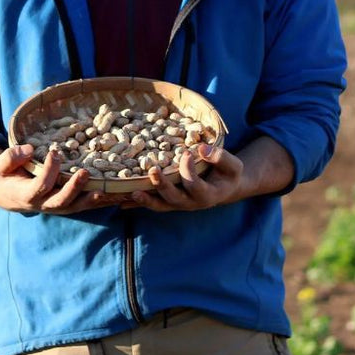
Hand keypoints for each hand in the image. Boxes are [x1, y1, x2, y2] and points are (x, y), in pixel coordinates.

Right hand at [0, 144, 130, 214]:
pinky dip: (97, 201)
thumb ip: (10, 157)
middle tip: (86, 172)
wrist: (4, 191)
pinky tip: (114, 195)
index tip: (55, 153)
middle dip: (74, 189)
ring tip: (107, 190)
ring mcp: (54, 206)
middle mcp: (42, 205)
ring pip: (75, 207)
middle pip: (61, 202)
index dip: (49, 171)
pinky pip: (82, 205)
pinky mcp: (64, 204)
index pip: (40, 186)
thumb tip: (30, 149)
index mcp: (25, 195)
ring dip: (91, 200)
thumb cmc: (2, 174)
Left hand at [126, 143, 245, 211]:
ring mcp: (178, 204)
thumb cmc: (228, 174)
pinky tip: (122, 200)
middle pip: (174, 198)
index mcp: (208, 195)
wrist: (225, 188)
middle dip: (162, 186)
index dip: (189, 171)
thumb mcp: (232, 165)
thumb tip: (200, 148)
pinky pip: (153, 203)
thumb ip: (220, 157)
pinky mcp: (169, 201)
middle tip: (153, 170)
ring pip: (160, 205)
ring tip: (132, 191)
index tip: (187, 153)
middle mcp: (191, 203)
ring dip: (146, 199)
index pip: (195, 185)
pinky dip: (138, 202)